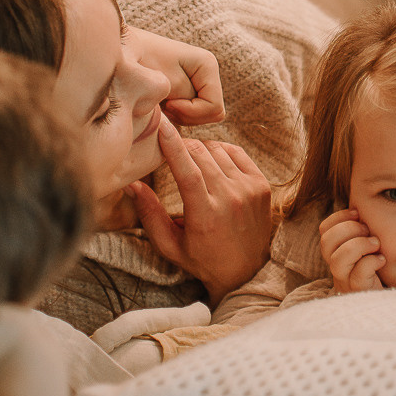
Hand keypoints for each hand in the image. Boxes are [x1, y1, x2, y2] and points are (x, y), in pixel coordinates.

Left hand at [127, 27, 224, 126]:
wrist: (119, 53)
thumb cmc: (136, 63)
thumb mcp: (162, 81)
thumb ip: (185, 96)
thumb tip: (206, 111)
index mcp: (207, 65)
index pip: (214, 107)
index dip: (191, 112)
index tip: (167, 103)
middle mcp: (207, 74)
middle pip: (211, 114)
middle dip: (185, 115)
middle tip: (161, 106)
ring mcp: (199, 83)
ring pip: (202, 118)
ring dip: (179, 117)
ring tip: (158, 104)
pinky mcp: (188, 92)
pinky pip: (191, 116)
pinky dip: (174, 116)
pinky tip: (158, 105)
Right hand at [128, 118, 271, 302]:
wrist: (246, 272)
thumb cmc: (202, 260)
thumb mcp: (170, 245)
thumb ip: (150, 214)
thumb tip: (133, 184)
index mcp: (205, 216)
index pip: (187, 171)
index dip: (172, 144)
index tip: (160, 124)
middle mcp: (230, 200)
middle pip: (201, 155)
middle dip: (181, 145)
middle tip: (170, 149)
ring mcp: (249, 190)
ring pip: (217, 150)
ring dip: (200, 150)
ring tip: (191, 162)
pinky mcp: (262, 185)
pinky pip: (237, 152)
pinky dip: (220, 151)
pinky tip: (212, 161)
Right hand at [320, 208, 385, 292]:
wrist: (388, 302)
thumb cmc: (379, 272)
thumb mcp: (368, 248)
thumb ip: (363, 231)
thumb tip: (364, 206)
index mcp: (336, 253)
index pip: (324, 230)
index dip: (339, 217)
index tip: (358, 213)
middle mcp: (337, 268)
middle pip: (326, 242)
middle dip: (349, 229)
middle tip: (368, 231)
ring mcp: (346, 281)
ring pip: (337, 259)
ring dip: (359, 245)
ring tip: (376, 244)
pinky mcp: (360, 292)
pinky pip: (359, 274)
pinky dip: (372, 262)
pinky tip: (382, 260)